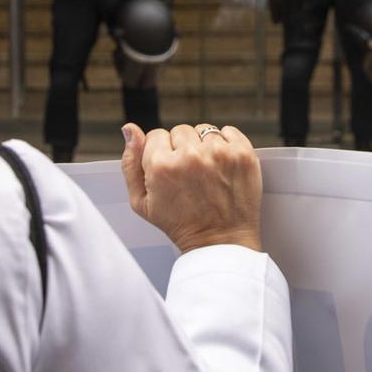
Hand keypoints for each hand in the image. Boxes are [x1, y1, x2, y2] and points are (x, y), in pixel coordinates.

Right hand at [121, 123, 262, 252]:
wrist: (219, 242)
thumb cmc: (179, 224)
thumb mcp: (142, 202)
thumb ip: (130, 163)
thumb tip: (129, 129)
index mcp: (162, 166)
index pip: (156, 135)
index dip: (161, 153)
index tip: (171, 172)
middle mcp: (190, 156)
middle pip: (180, 131)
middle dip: (182, 148)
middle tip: (189, 175)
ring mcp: (219, 153)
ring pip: (204, 131)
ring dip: (204, 146)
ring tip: (207, 173)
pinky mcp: (242, 154)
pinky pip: (229, 131)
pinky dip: (226, 144)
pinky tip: (222, 165)